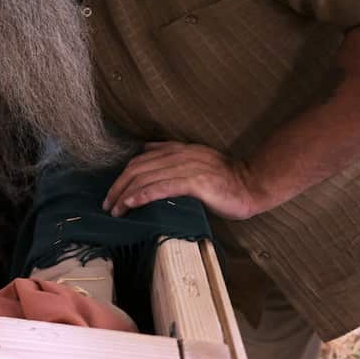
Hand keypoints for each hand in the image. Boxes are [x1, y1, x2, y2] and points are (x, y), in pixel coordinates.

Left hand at [103, 141, 268, 220]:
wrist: (252, 184)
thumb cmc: (225, 179)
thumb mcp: (196, 160)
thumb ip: (172, 155)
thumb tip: (146, 150)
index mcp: (177, 149)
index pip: (140, 160)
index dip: (122, 176)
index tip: (113, 193)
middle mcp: (178, 155)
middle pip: (137, 169)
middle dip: (118, 187)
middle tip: (107, 204)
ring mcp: (185, 167)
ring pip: (144, 178)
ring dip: (124, 194)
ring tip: (114, 209)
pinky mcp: (193, 182)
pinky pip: (160, 187)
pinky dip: (141, 195)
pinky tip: (129, 204)